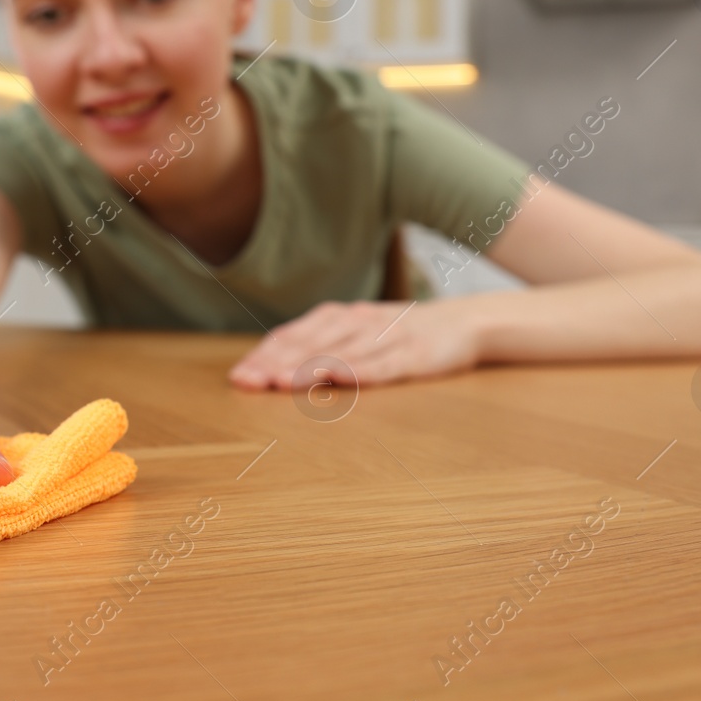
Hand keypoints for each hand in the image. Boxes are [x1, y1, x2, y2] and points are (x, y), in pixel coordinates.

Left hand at [227, 300, 480, 389]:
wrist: (462, 321)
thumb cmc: (398, 334)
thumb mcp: (356, 334)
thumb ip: (319, 347)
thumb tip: (271, 368)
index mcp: (338, 317)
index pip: (292, 335)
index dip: (264, 355)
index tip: (238, 376)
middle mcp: (357, 322)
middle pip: (309, 344)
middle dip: (275, 363)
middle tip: (246, 381)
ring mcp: (386, 336)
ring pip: (341, 353)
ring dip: (308, 368)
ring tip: (279, 383)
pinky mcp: (414, 354)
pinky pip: (384, 364)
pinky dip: (360, 370)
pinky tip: (340, 378)